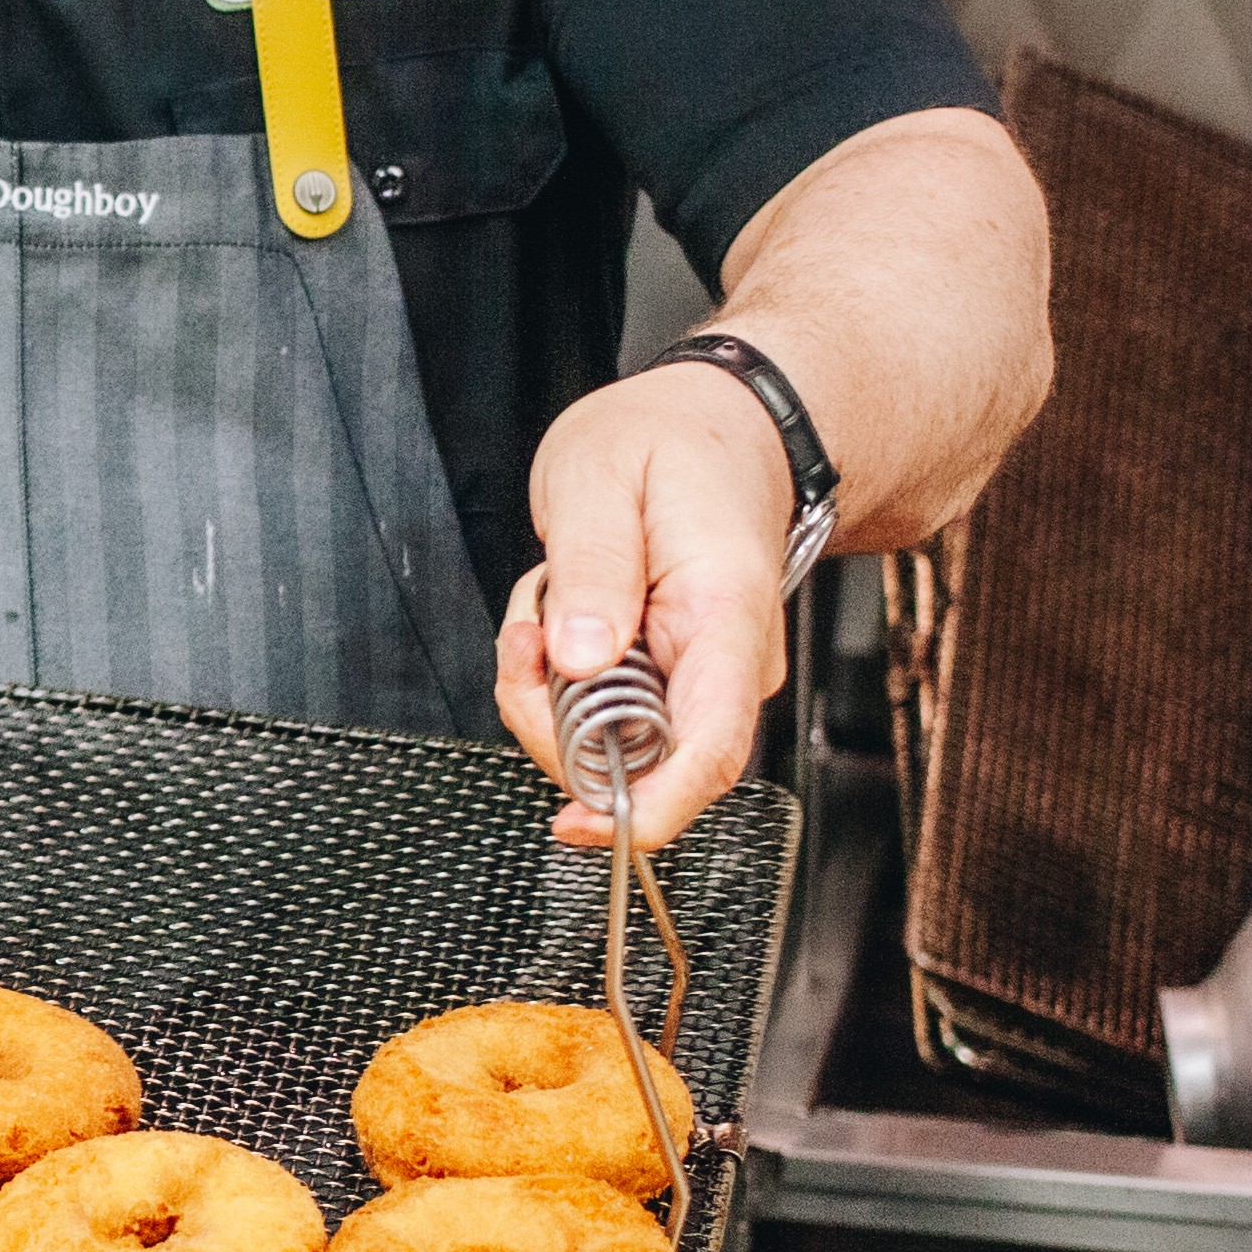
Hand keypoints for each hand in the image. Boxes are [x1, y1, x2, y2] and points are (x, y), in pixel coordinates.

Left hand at [494, 366, 797, 847]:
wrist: (721, 428)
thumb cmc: (672, 442)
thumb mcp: (600, 475)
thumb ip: (591, 566)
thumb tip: (578, 658)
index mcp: (725, 617)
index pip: (710, 751)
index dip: (647, 808)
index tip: (581, 823)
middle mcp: (725, 666)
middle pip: (634, 760)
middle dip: (550, 718)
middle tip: (525, 631)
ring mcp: (699, 681)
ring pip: (603, 744)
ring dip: (546, 687)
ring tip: (549, 595)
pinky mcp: (668, 683)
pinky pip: (595, 716)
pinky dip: (555, 677)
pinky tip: (560, 614)